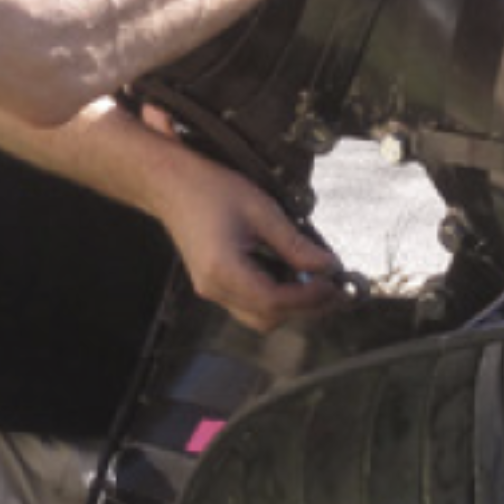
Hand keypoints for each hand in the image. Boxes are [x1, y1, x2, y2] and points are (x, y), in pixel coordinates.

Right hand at [146, 142, 349, 331]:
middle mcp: (215, 289)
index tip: (333, 283)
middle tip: (332, 289)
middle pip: (268, 318)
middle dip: (304, 308)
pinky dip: (273, 298)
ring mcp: (211, 290)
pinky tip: (290, 277)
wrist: (170, 184)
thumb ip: (295, 243)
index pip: (275, 301)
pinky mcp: (213, 285)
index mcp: (224, 271)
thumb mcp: (260, 210)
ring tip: (315, 284)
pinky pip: (248, 304)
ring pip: (258, 317)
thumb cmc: (209, 189)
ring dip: (290, 306)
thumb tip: (326, 265)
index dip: (309, 297)